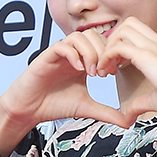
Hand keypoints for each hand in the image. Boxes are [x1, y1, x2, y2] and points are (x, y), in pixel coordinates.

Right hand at [0, 31, 127, 156]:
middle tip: (104, 74)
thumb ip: (107, 112)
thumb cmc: (54, 104)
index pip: (102, 44)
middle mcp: (72, 54)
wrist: (29, 109)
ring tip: (92, 73)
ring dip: (90, 53)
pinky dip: (74, 55)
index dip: (111, 55)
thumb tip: (128, 122)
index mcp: (83, 61)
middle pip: (94, 35)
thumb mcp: (87, 108)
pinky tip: (79, 70)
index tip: (114, 73)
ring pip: (79, 36)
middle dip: (103, 52)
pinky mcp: (46, 57)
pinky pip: (62, 45)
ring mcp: (59, 53)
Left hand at [97, 17, 156, 125]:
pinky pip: (118, 46)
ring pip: (122, 30)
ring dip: (109, 47)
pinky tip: (107, 72)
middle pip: (128, 24)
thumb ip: (140, 104)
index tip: (116, 66)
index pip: (138, 32)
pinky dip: (107, 57)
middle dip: (113, 41)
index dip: (122, 45)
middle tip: (108, 64)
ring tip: (106, 69)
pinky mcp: (147, 56)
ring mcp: (154, 47)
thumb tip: (129, 115)